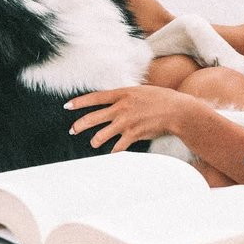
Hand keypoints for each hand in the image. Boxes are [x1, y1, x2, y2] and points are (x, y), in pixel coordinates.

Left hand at [64, 86, 194, 151]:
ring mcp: (126, 122)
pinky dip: (114, 151)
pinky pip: (117, 147)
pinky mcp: (133, 135)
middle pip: (93, 117)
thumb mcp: (140, 91)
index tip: (67, 106)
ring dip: (95, 140)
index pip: (95, 98)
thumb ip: (125, 96)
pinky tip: (113, 152)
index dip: (79, 102)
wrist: (176, 110)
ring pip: (101, 135)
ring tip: (94, 142)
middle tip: (72, 130)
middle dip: (79, 125)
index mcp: (122, 93)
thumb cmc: (160, 98)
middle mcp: (121, 108)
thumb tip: (113, 100)